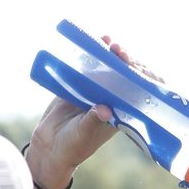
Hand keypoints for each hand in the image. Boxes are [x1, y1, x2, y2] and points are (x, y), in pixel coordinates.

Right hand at [25, 38, 148, 187]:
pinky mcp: (77, 86)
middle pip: (122, 76)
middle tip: (120, 52)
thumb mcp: (85, 133)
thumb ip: (94, 120)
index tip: (136, 67)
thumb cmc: (74, 146)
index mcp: (120, 112)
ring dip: (109, 54)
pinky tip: (94, 41)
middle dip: (124, 62)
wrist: (50, 147)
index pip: (136, 91)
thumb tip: (104, 110)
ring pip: (106, 68)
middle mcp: (110, 99)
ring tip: (109, 43)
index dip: (138, 77)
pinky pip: (86, 67)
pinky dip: (91, 54)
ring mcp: (94, 91)